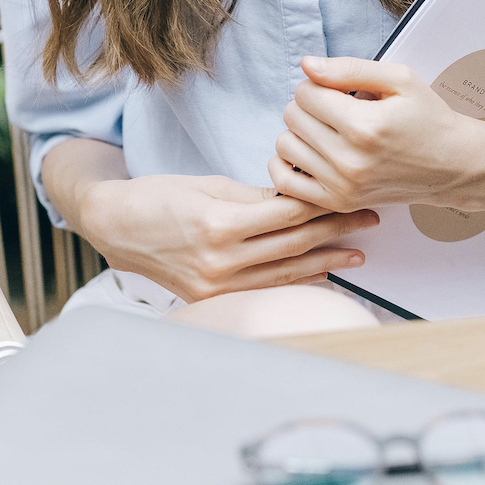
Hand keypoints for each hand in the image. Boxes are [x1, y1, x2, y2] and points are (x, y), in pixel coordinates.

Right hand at [80, 172, 378, 302]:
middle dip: (335, 230)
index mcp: (220, 224)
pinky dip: (296, 281)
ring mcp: (217, 285)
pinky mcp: (212, 299)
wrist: (115, 227)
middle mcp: (220, 260)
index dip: (323, 203)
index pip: (286, 214)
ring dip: (326, 262)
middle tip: (368, 218)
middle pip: (293, 245)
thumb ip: (256, 197)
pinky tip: (322, 275)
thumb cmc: (159, 197)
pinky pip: (264, 289)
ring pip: (285, 273)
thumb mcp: (209, 186)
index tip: (350, 192)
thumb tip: (299, 198)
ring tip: (358, 254)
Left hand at [269, 56, 484, 212]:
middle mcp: (349, 160)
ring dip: (299, 132)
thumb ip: (349, 68)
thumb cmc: (428, 119)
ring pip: (285, 146)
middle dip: (308, 105)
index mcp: (364, 125)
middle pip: (292, 117)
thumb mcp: (399, 79)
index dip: (318, 84)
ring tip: (326, 130)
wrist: (452, 165)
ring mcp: (342, 186)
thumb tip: (306, 65)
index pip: (305, 93)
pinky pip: (285, 182)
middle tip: (334, 108)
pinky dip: (288, 164)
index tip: (337, 89)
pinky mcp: (338, 203)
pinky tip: (310, 153)